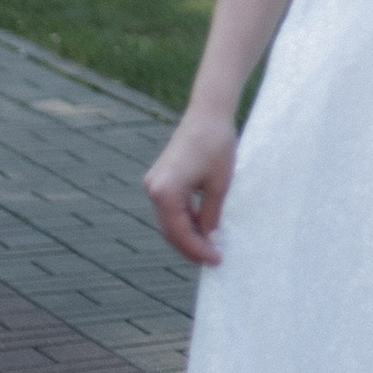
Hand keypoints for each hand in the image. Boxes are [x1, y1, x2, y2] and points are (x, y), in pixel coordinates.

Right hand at [145, 105, 239, 264]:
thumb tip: (208, 237)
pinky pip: (170, 207)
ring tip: (209, 247)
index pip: (180, 233)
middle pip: (170, 230)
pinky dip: (185, 219)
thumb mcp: (219, 186)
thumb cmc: (216, 145)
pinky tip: (202, 227)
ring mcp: (154, 182)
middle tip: (212, 258)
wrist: (208, 113)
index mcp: (164, 192)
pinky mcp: (161, 177)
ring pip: (169, 220)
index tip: (215, 260)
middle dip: (190, 247)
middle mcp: (153, 189)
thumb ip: (211, 215)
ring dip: (187, 234)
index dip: (198, 250)